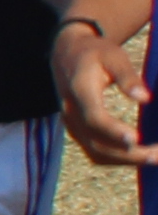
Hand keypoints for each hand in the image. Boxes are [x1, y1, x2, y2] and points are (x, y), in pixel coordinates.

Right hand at [61, 22, 150, 167]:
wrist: (67, 56)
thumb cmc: (96, 54)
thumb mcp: (114, 56)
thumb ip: (128, 76)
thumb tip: (145, 98)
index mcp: (79, 90)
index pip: (93, 116)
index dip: (113, 130)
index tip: (136, 138)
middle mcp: (71, 111)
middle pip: (95, 142)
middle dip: (126, 154)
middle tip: (157, 156)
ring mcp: (72, 124)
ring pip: (95, 152)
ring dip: (124, 160)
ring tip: (154, 158)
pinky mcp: (77, 130)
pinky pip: (95, 151)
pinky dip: (117, 158)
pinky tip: (139, 155)